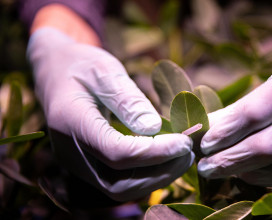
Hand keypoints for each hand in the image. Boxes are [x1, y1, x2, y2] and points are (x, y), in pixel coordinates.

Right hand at [28, 28, 193, 200]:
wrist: (55, 73)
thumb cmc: (81, 65)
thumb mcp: (105, 71)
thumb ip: (127, 99)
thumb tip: (153, 127)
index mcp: (70, 122)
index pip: (117, 153)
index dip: (155, 152)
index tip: (185, 142)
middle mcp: (71, 153)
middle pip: (119, 183)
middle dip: (160, 172)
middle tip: (188, 152)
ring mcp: (77, 164)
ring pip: (120, 189)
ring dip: (156, 178)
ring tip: (182, 156)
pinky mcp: (87, 167)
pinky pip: (118, 182)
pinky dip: (146, 176)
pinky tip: (165, 159)